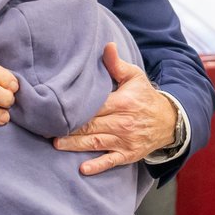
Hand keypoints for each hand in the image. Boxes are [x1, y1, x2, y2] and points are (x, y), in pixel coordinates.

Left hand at [54, 43, 176, 175]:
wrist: (168, 121)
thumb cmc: (145, 96)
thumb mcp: (134, 77)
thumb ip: (116, 64)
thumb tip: (106, 45)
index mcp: (122, 102)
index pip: (94, 106)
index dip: (75, 108)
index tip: (55, 108)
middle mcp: (123, 122)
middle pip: (91, 125)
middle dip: (69, 127)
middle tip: (46, 128)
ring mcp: (125, 140)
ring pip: (96, 142)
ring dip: (76, 145)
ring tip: (56, 144)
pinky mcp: (128, 154)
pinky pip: (111, 161)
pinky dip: (98, 166)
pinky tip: (83, 169)